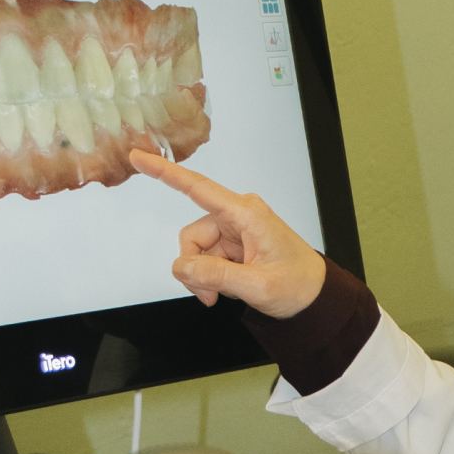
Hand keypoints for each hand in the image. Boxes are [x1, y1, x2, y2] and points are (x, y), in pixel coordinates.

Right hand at [128, 150, 327, 318]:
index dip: (165, 172)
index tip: (139, 157)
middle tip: (211, 296)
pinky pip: (204, 259)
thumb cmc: (297, 284)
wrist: (314, 296)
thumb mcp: (258, 286)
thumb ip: (217, 276)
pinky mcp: (232, 243)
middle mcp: (237, 215)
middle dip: (194, 269)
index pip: (198, 188)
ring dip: (202, 277)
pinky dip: (209, 278)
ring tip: (223, 294)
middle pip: (191, 237)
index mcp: (246, 213)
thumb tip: (181, 266)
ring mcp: (234, 229)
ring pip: (195, 251)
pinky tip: (228, 288)